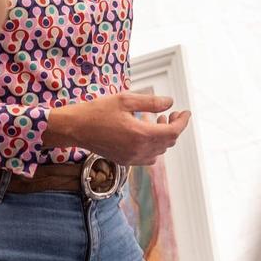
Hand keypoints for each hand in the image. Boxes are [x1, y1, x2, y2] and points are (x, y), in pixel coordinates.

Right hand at [43, 92, 191, 165]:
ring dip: (163, 137)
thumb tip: (170, 103)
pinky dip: (153, 146)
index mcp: (141, 135)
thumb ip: (151, 102)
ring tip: (157, 120)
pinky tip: (145, 133)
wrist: (75, 128)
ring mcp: (132, 158)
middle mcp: (139, 150)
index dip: (182, 121)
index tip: (185, 112)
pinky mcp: (125, 161)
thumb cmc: (98, 111)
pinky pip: (148, 157)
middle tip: (171, 113)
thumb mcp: (125, 100)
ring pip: (159, 151)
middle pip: (168, 142)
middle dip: (173, 127)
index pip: (173, 132)